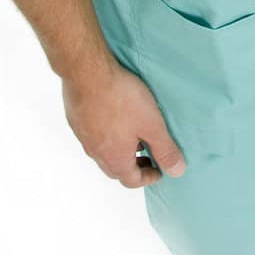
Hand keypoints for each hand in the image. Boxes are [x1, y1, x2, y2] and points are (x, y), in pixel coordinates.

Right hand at [62, 59, 186, 187]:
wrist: (87, 73)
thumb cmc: (121, 99)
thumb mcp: (152, 125)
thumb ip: (165, 149)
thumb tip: (177, 171)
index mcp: (115, 159)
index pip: (132, 180)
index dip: (148, 178)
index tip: (160, 171)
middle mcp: (96, 153)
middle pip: (116, 169)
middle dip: (134, 166)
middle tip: (149, 155)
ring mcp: (84, 137)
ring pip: (103, 153)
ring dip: (120, 150)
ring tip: (135, 135)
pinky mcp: (77, 120)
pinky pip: (93, 136)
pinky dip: (108, 136)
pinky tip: (116, 118)